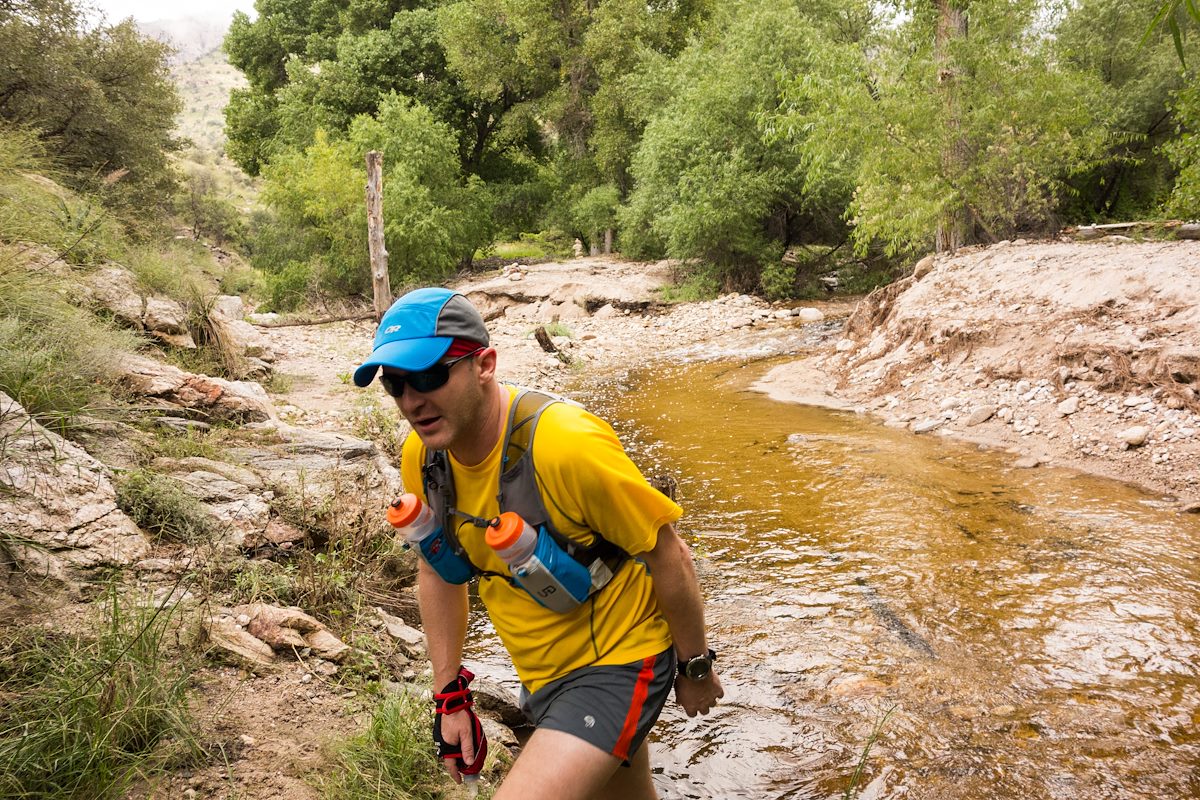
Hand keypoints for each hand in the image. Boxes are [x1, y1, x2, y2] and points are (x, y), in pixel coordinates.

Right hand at [432, 667, 487, 782]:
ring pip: (449, 751)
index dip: (456, 775)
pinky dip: (454, 747)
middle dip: (457, 765)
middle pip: (450, 759)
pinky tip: (460, 744)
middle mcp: (441, 744)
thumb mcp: (467, 733)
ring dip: (456, 755)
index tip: (460, 781)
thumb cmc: (459, 717)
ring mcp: (440, 738)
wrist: (449, 702)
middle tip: (466, 769)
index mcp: (447, 746)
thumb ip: (467, 748)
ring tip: (465, 756)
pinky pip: (448, 744)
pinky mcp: (441, 732)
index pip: (451, 766)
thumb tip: (469, 763)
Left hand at [674, 669, 723, 716]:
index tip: (691, 705)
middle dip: (703, 706)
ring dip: (710, 699)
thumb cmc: (684, 678)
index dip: (692, 709)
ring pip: (713, 704)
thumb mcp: (677, 689)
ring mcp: (711, 698)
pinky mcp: (718, 690)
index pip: (692, 714)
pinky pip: (720, 694)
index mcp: (690, 706)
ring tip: (707, 693)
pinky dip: (718, 692)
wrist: (694, 668)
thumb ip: (680, 698)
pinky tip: (714, 687)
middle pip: (705, 712)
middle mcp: (702, 705)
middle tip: (700, 699)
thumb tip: (679, 702)